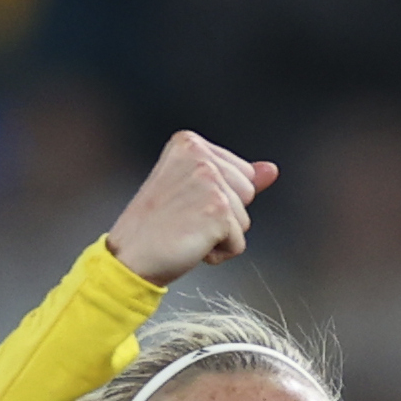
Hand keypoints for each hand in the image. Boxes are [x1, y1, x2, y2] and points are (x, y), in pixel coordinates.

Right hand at [103, 132, 277, 282]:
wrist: (128, 258)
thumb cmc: (155, 227)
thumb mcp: (195, 192)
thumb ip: (235, 178)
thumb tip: (271, 170)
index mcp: (190, 143)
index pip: (242, 172)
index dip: (219, 198)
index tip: (183, 203)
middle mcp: (200, 156)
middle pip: (248, 193)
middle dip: (223, 216)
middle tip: (183, 219)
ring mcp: (210, 182)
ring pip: (245, 220)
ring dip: (219, 236)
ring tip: (185, 231)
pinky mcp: (218, 210)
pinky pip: (239, 244)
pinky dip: (218, 254)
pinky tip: (190, 245)